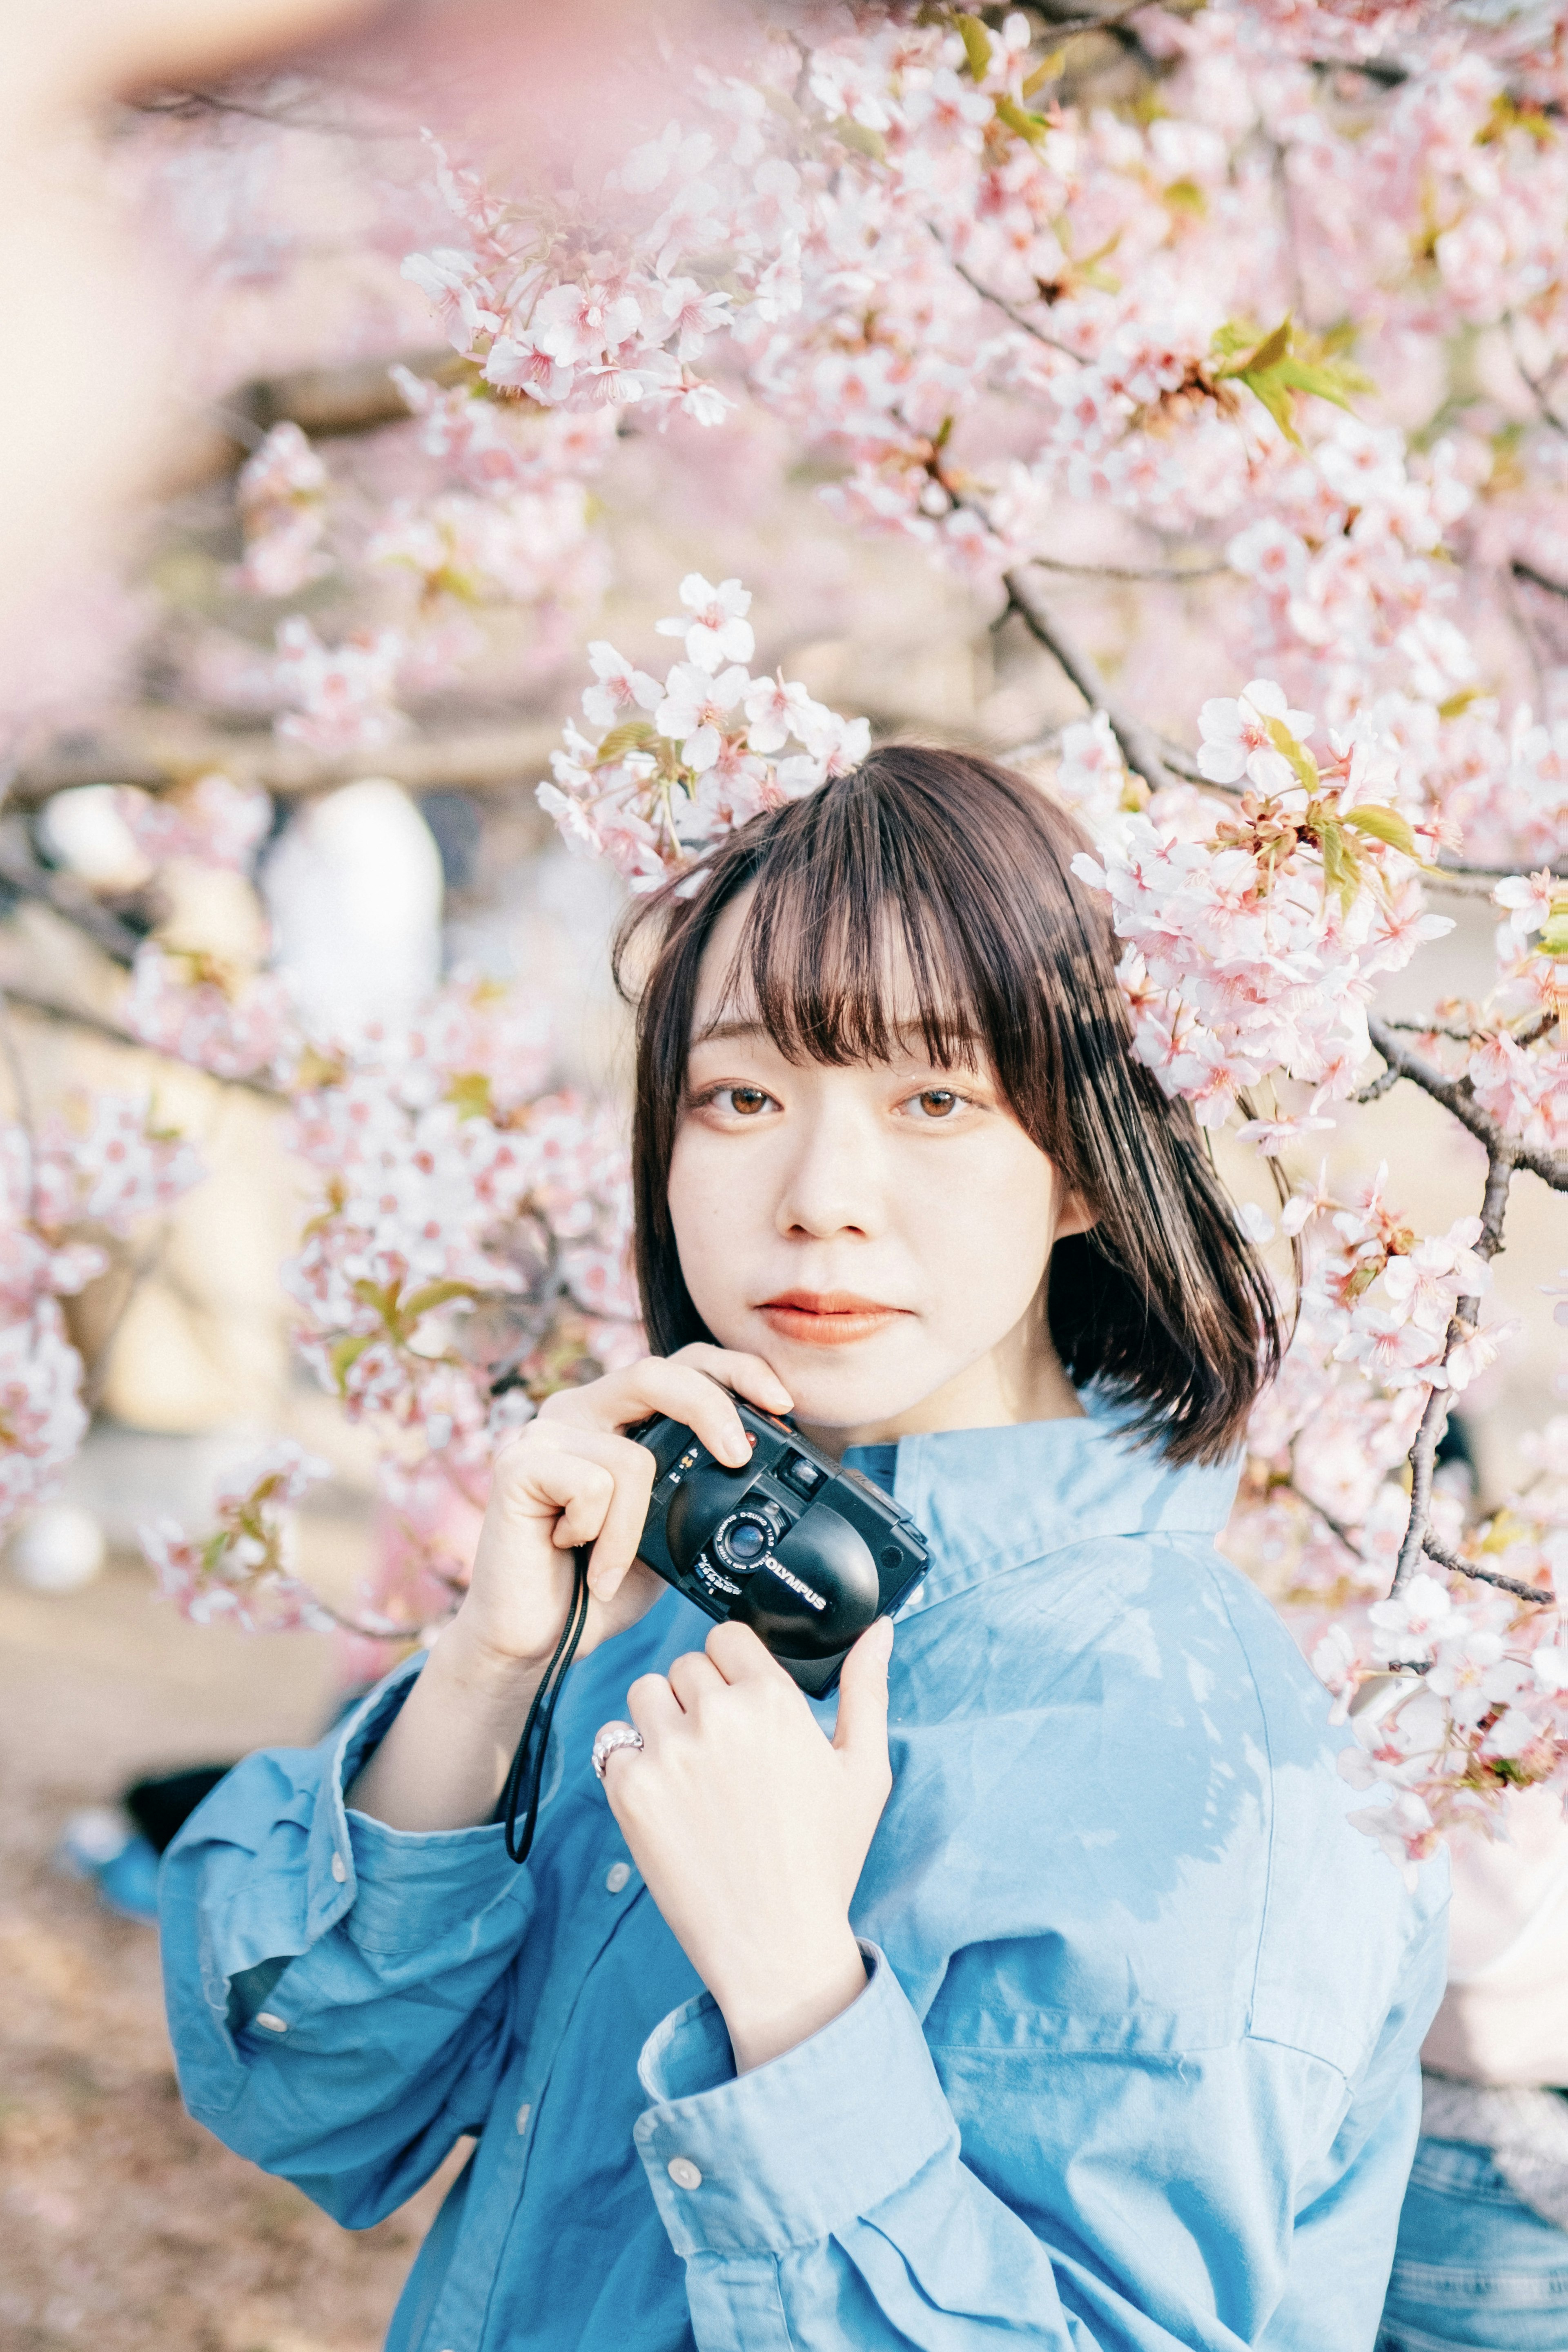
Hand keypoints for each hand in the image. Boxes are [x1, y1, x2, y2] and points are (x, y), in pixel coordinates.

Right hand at [448, 1342, 793, 1680]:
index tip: (783, 1404)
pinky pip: (594, 1486)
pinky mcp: (517, 1464)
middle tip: (739, 1459)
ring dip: (635, 1530)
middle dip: (712, 1409)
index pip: (682, 1365)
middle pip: (658, 1372)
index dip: (735, 1371)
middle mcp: (580, 1410)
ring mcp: (543, 1432)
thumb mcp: (671, 1530)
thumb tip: (769, 1472)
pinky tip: (571, 1553)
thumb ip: (699, 1488)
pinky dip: (602, 1537)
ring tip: (609, 1568)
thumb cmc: (601, 1585)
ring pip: (633, 1457)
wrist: (537, 1640)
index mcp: (619, 1416)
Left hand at [602, 1616, 894, 2071]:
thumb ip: (866, 1689)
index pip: (727, 1638)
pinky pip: (612, 1743)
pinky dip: (630, 1765)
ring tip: (690, 1772)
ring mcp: (668, 1751)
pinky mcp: (630, 1790)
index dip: (735, 1672)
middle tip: (722, 1756)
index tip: (743, 1710)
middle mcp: (717, 1715)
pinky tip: (665, 1801)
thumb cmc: (825, 1858)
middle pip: (685, 1665)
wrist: (775, 1943)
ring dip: (660, 1721)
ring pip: (644, 1693)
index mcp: (773, 1700)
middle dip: (700, 1700)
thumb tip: (878, 1629)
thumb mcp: (863, 1771)